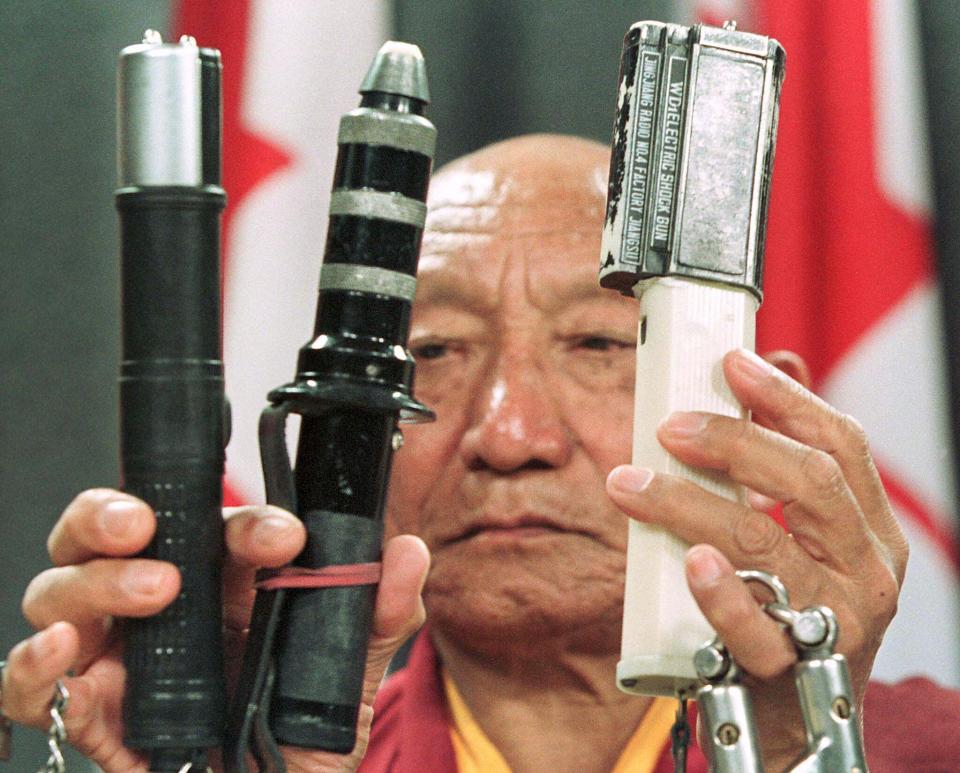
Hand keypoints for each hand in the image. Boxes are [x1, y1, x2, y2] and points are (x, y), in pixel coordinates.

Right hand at [4, 489, 428, 771]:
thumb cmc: (300, 732)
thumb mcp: (347, 673)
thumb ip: (379, 613)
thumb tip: (407, 552)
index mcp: (224, 581)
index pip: (218, 528)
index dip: (248, 523)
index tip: (284, 538)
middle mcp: (161, 604)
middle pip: (107, 533)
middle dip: (115, 512)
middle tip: (149, 523)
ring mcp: (116, 655)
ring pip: (61, 588)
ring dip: (95, 578)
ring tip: (152, 590)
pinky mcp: (85, 713)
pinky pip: (29, 683)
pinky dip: (31, 662)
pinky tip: (61, 650)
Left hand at [606, 348, 906, 766]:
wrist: (801, 721)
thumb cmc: (791, 613)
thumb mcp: (799, 541)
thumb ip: (778, 472)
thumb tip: (762, 379)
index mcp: (868, 531)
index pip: (841, 446)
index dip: (785, 398)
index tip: (731, 363)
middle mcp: (866, 571)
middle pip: (812, 483)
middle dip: (735, 442)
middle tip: (672, 426)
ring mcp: (836, 622)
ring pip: (770, 545)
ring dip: (691, 504)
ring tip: (632, 482)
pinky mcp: (795, 671)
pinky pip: (758, 628)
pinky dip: (722, 591)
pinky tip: (690, 562)